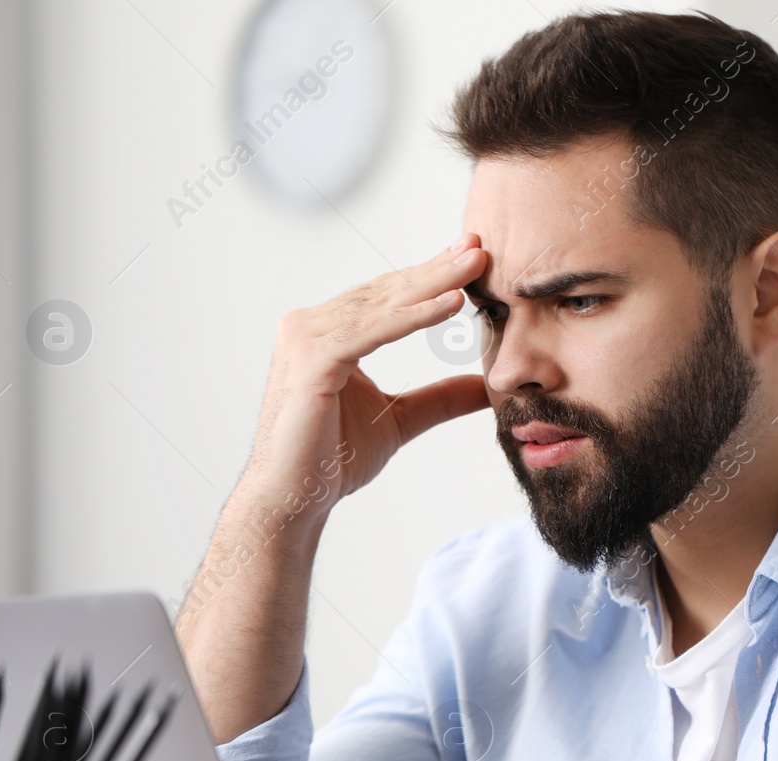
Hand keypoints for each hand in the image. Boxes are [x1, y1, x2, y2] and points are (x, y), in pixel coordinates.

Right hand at [241, 236, 491, 522]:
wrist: (293, 499)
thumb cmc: (331, 459)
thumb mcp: (400, 420)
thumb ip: (439, 398)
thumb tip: (484, 387)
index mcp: (326, 334)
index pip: (386, 298)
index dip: (430, 277)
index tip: (471, 258)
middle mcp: (310, 327)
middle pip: (386, 292)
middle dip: (436, 268)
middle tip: (479, 245)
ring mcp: (306, 339)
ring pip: (381, 305)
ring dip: (432, 284)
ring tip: (474, 266)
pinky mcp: (312, 360)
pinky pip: (372, 332)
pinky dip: (413, 317)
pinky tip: (449, 304)